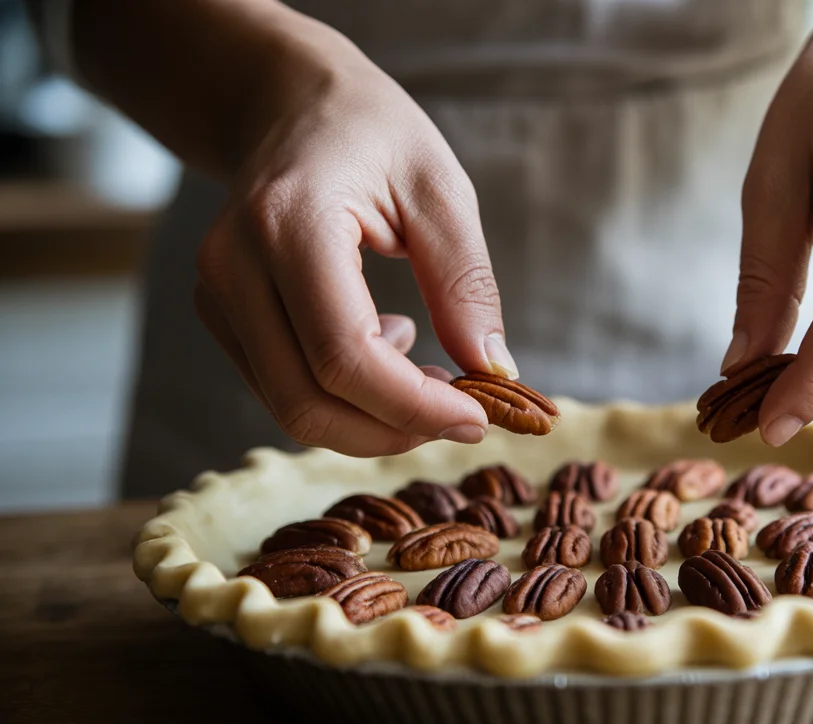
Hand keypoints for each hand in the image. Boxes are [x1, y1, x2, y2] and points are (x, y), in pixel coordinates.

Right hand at [193, 27, 513, 455]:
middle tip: (463, 413)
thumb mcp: (440, 190)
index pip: (344, 355)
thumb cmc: (371, 133)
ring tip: (428, 372)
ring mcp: (217, 294)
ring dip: (371, 420)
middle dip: (394, 429)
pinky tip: (385, 348)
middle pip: (306, 401)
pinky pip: (281, 389)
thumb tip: (494, 373)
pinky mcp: (220, 314)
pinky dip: (344, 398)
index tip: (479, 415)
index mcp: (290, 223)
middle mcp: (234, 265)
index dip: (414, 405)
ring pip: (290, 408)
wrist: (288, 103)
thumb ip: (465, 283)